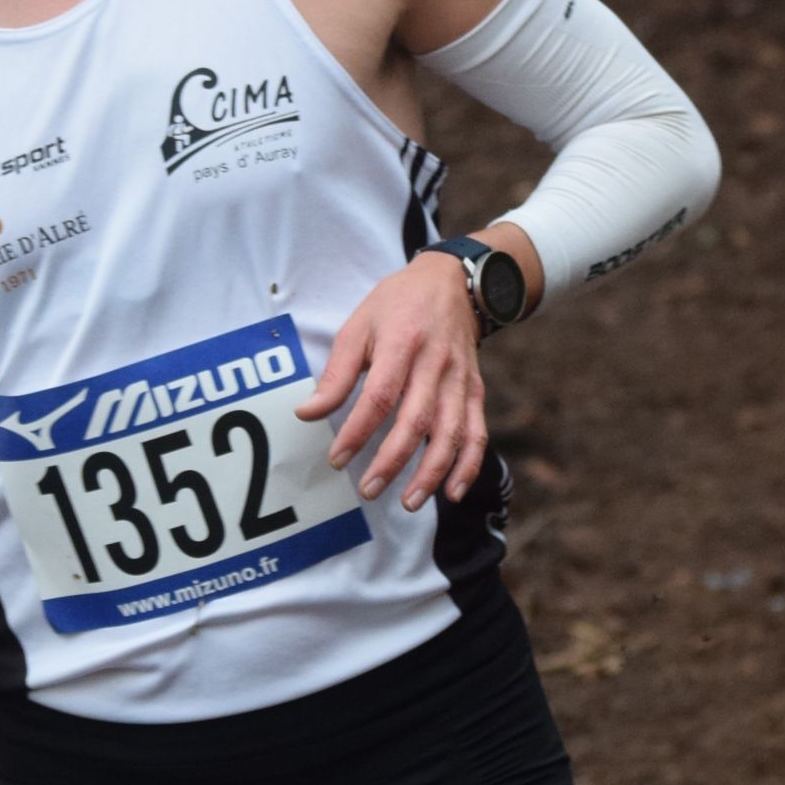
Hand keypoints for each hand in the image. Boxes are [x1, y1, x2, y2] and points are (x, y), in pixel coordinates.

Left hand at [295, 254, 487, 513]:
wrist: (451, 281)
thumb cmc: (398, 304)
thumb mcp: (358, 325)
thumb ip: (337, 373)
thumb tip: (307, 412)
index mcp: (403, 343)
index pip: (380, 396)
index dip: (358, 431)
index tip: (337, 458)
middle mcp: (435, 364)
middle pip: (416, 421)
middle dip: (392, 462)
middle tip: (368, 491)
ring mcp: (459, 380)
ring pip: (451, 433)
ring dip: (431, 472)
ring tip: (409, 502)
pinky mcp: (475, 390)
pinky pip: (476, 432)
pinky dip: (468, 465)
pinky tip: (452, 491)